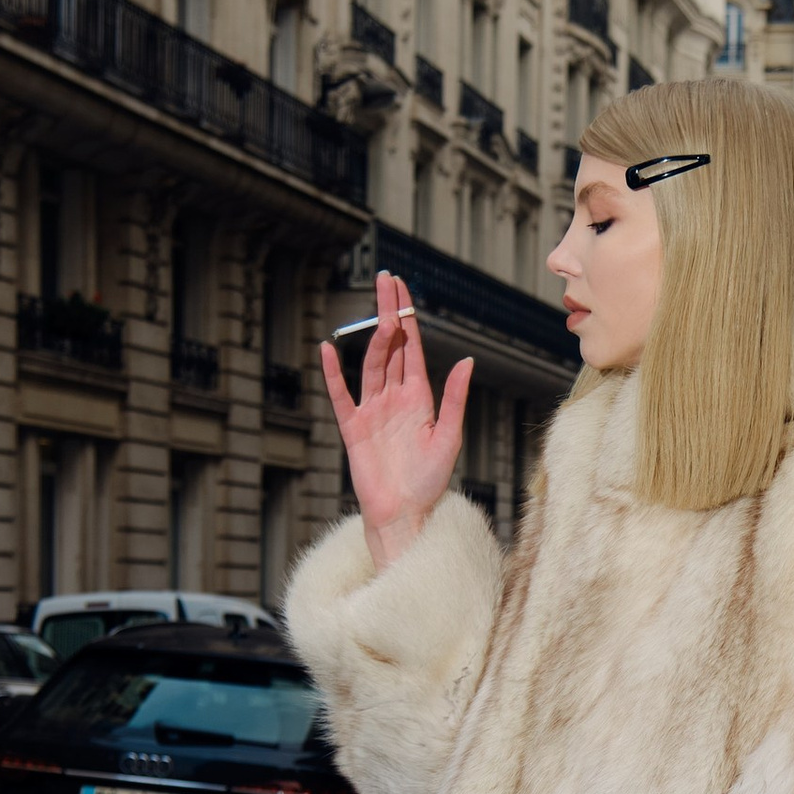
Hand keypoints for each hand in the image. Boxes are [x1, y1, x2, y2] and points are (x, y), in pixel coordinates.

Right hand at [319, 271, 475, 573]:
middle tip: (386, 280)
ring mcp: (372, 411)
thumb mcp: (449, 437)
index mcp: (419, 397)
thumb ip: (454, 399)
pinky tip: (327, 350)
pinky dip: (334, 374)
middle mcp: (394, 398)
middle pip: (389, 347)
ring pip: (371, 364)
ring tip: (380, 311)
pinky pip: (341, 396)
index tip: (402, 290)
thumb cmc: (431, 481)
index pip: (412, 349)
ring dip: (374, 337)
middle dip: (389, 313)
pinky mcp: (354, 429)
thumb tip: (466, 361)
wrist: (406, 514)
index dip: (407, 318)